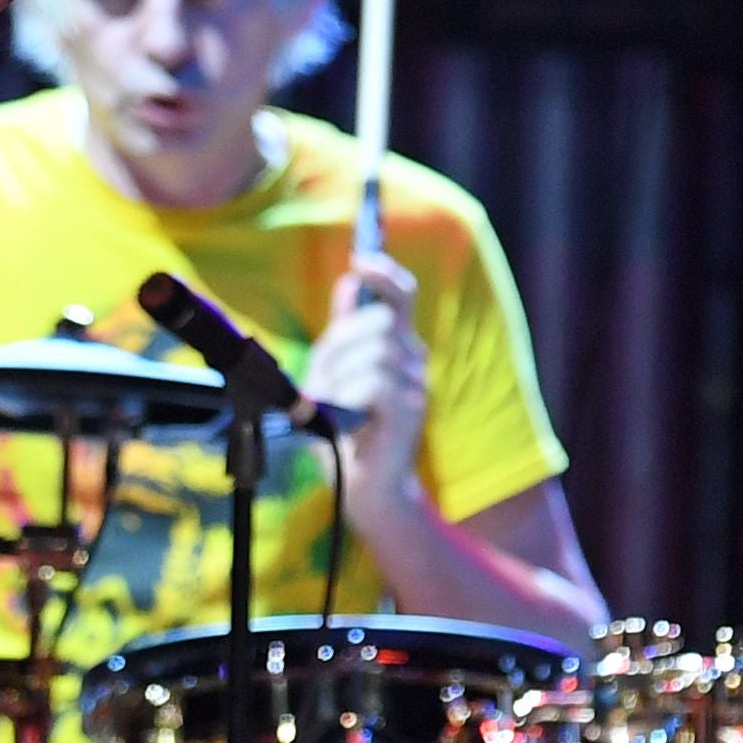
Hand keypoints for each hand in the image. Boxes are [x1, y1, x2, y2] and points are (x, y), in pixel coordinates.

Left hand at [301, 254, 427, 514]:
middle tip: (326, 378)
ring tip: (335, 405)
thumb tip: (347, 283)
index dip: (384, 273)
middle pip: (377, 321)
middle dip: (340, 344)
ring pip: (372, 352)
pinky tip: (348, 416)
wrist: (361, 483)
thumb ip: (344, 331)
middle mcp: (413, 359)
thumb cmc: (344, 427)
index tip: (361, 259)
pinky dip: (350, 397)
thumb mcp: (336, 371)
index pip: (401, 295)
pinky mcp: (411, 410)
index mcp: (397, 345)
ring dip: (339, 377)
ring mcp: (416, 384)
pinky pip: (375, 383)